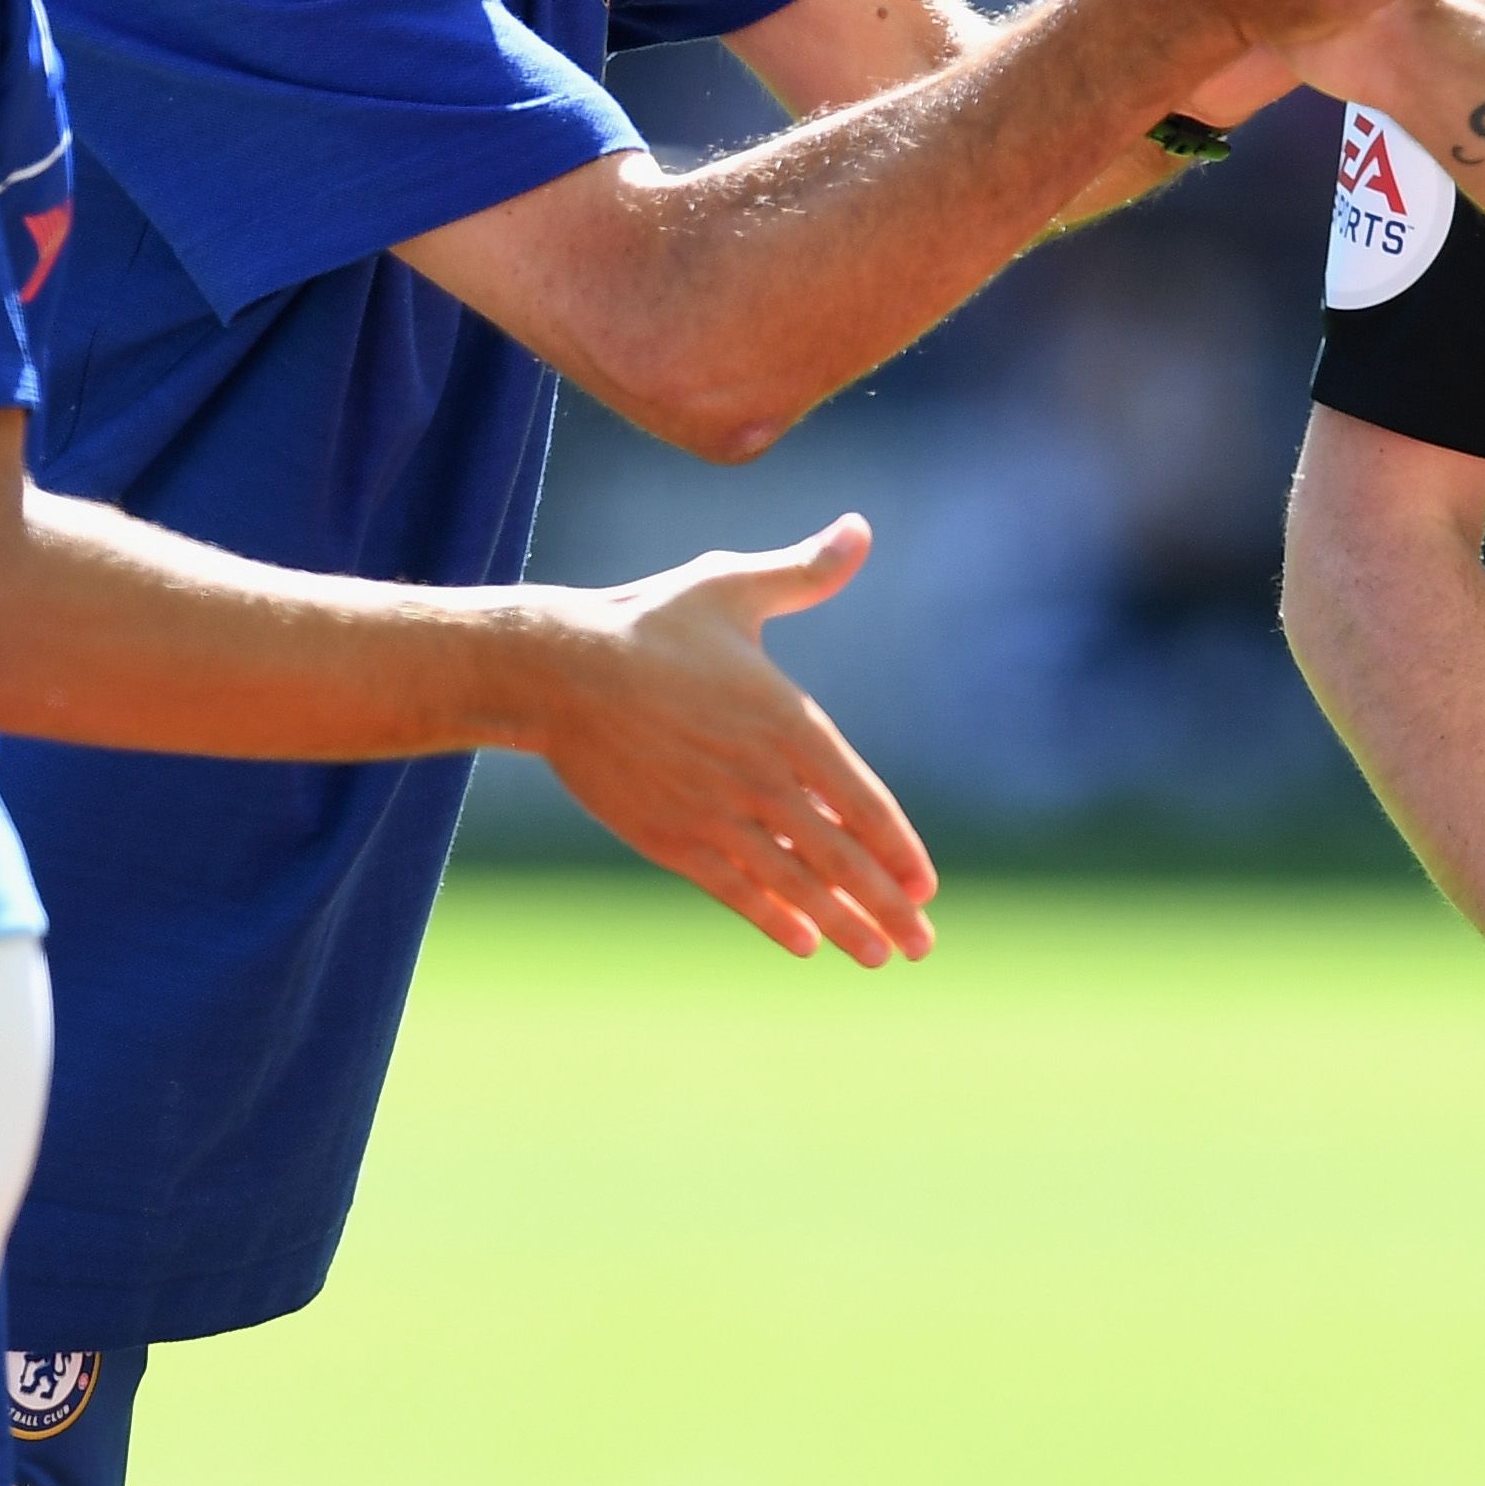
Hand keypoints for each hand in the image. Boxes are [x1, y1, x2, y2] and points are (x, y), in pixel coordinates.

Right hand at [522, 514, 936, 967]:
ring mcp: (714, 811)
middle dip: (886, 904)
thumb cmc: (650, 622)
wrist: (557, 669)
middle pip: (838, 853)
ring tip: (879, 956)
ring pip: (793, 881)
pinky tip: (803, 944)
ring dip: (841, 924)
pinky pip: (732, 889)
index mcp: (785, 720)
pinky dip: (772, 918)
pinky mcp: (669, 836)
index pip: (860, 798)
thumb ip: (804, 571)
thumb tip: (860, 529)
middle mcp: (758, 775)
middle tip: (924, 943)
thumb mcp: (732, 586)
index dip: (897, 846)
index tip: (927, 883)